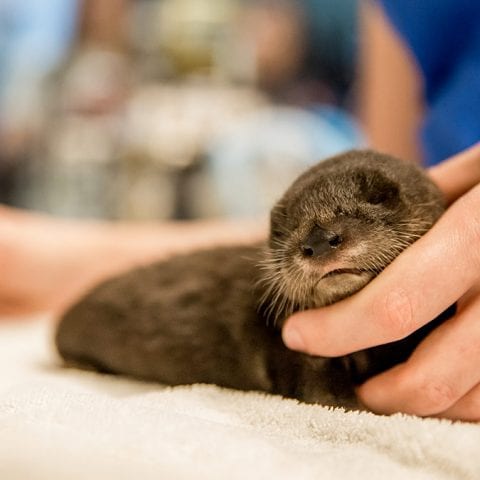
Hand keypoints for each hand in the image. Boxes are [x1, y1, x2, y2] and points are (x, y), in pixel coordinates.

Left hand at [282, 143, 479, 420]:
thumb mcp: (474, 172)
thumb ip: (421, 199)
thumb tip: (360, 224)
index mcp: (476, 233)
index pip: (396, 303)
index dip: (338, 330)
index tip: (298, 334)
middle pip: (435, 373)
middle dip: (383, 392)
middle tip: (356, 387)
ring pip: (473, 398)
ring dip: (424, 404)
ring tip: (392, 391)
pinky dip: (464, 401)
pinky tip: (441, 386)